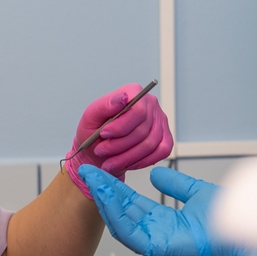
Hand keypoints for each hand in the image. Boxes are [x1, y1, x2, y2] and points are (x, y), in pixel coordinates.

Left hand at [65, 84, 172, 199]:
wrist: (98, 147)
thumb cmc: (94, 130)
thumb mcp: (91, 115)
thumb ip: (106, 105)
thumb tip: (123, 98)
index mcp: (134, 92)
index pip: (138, 110)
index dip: (121, 126)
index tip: (104, 134)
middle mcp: (150, 104)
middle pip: (143, 130)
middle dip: (119, 146)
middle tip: (101, 151)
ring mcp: (160, 121)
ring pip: (150, 145)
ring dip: (127, 158)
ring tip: (109, 162)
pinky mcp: (165, 138)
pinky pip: (161, 152)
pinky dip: (141, 162)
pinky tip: (127, 163)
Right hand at [79, 164, 256, 255]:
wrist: (246, 232)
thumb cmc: (230, 219)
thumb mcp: (195, 193)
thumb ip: (175, 184)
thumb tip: (156, 173)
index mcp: (164, 223)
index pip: (132, 204)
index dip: (115, 187)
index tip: (101, 171)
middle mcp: (155, 234)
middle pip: (121, 211)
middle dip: (103, 190)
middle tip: (87, 171)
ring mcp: (154, 243)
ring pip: (120, 221)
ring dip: (104, 199)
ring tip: (92, 179)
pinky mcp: (156, 249)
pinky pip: (128, 231)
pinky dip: (114, 213)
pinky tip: (105, 195)